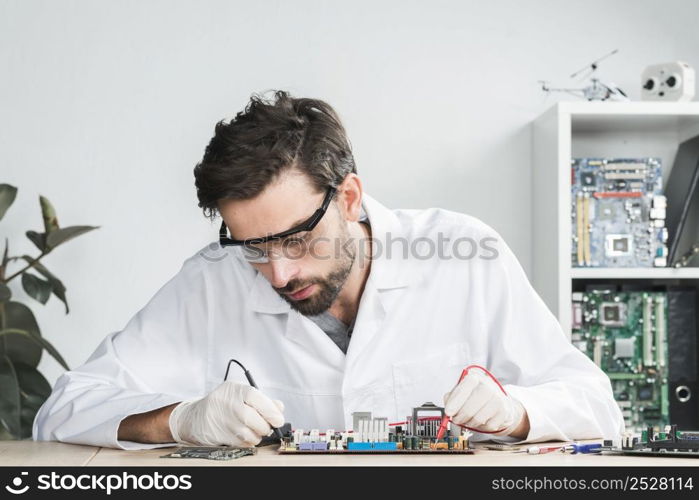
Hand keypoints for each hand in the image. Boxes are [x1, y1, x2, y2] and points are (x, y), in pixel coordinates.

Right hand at [169, 381, 284, 446]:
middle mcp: (225, 403)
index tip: (279, 419)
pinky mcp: (216, 435)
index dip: (270, 410)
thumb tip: (280, 408)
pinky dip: (248, 442)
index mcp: (234, 389)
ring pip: (247, 433)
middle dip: (265, 426)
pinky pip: (240, 442)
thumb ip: (262, 400)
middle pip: (252, 418)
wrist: (195, 416)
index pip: (255, 397)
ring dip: (257, 436)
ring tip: (257, 432)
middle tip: (269, 427)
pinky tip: (246, 436)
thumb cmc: (224, 404)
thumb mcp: (240, 394)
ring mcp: (219, 419)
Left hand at [443, 369, 525, 435]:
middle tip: (456, 420)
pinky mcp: (504, 412)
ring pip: (479, 418)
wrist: (499, 403)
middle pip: (471, 405)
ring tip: (468, 420)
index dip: (456, 401)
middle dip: (461, 416)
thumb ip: (451, 398)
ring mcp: (498, 398)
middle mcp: (488, 386)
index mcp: (475, 378)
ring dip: (470, 423)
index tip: (448, 412)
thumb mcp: (461, 392)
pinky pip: (488, 425)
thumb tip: (447, 409)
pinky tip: (481, 421)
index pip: (465, 386)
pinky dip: (481, 427)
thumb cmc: (475, 397)